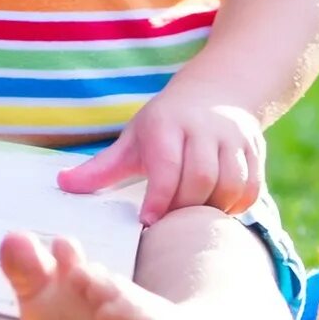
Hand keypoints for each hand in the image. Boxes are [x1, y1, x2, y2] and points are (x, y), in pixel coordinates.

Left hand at [56, 93, 265, 222]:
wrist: (216, 92)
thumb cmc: (165, 125)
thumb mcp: (132, 140)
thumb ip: (101, 167)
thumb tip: (62, 185)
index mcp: (167, 124)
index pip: (166, 165)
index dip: (158, 198)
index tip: (148, 222)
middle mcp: (204, 127)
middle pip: (200, 177)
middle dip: (184, 208)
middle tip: (170, 227)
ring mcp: (233, 137)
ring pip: (230, 183)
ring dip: (212, 209)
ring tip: (193, 222)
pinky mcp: (256, 149)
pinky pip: (252, 187)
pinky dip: (237, 206)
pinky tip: (218, 213)